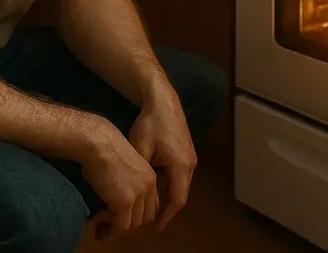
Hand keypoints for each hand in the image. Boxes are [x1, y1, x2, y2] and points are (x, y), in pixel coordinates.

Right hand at [79, 118, 158, 239]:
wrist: (99, 143)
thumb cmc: (103, 149)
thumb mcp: (122, 166)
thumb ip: (126, 182)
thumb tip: (116, 197)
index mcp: (149, 177)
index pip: (151, 204)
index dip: (138, 214)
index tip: (122, 217)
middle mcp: (148, 186)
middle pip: (146, 216)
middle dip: (130, 224)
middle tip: (112, 226)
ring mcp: (138, 195)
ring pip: (134, 224)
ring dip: (119, 230)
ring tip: (104, 229)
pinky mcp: (125, 202)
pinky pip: (121, 226)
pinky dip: (112, 231)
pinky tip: (101, 227)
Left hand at [129, 91, 196, 230]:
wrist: (163, 101)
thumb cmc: (150, 124)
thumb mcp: (140, 149)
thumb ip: (142, 173)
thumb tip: (137, 194)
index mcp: (180, 165)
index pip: (177, 200)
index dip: (166, 216)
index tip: (155, 227)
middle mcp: (189, 164)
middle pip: (181, 194)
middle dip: (167, 210)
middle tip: (152, 223)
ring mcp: (190, 157)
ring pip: (181, 185)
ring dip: (169, 197)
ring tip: (153, 209)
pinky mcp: (186, 151)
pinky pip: (180, 175)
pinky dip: (170, 185)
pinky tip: (157, 188)